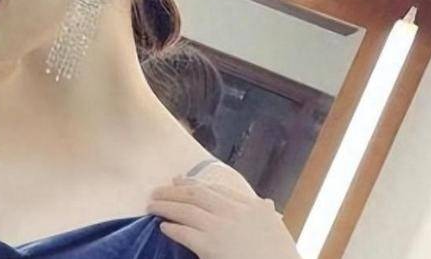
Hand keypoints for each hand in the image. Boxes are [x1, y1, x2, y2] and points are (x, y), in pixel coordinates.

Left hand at [145, 175, 300, 258]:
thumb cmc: (279, 254)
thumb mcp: (277, 228)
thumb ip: (267, 214)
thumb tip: (267, 202)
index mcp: (251, 206)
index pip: (216, 188)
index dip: (193, 182)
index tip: (178, 179)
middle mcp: (234, 212)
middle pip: (196, 194)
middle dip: (172, 191)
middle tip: (157, 190)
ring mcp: (220, 228)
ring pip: (185, 210)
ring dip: (165, 206)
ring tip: (151, 205)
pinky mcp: (208, 246)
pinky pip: (183, 232)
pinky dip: (171, 228)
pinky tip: (163, 226)